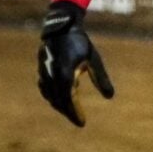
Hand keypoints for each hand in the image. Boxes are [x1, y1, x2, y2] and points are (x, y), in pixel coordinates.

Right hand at [38, 1, 113, 126]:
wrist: (61, 28)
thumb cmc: (80, 43)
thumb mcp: (93, 60)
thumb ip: (101, 78)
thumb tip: (110, 97)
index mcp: (65, 75)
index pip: (69, 101)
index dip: (75, 113)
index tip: (82, 123)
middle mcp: (52, 77)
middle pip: (58, 102)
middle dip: (68, 112)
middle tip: (79, 120)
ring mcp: (44, 74)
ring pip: (51, 97)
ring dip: (61, 106)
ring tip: (72, 112)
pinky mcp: (41, 71)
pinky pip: (46, 90)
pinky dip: (54, 98)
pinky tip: (61, 100)